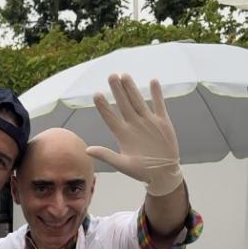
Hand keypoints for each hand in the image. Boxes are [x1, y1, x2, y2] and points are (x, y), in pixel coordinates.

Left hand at [86, 74, 183, 196]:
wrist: (162, 173)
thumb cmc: (140, 171)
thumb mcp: (122, 165)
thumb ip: (106, 156)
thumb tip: (87, 150)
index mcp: (122, 135)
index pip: (110, 117)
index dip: (103, 106)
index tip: (96, 94)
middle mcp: (133, 125)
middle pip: (123, 104)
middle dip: (117, 91)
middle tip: (111, 76)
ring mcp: (147, 121)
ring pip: (138, 101)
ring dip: (132, 89)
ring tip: (125, 75)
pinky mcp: (162, 122)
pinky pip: (159, 105)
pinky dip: (156, 94)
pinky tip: (153, 82)